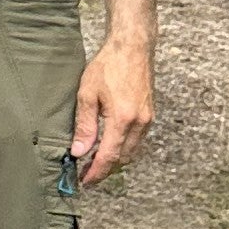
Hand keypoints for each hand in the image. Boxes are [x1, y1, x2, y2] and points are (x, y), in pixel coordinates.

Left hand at [72, 30, 154, 183]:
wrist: (132, 47)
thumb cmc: (108, 66)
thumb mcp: (87, 94)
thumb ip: (84, 125)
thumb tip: (79, 151)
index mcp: (123, 119)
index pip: (109, 156)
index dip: (96, 172)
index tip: (85, 181)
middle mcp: (139, 123)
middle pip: (123, 158)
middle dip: (105, 170)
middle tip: (87, 175)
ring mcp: (148, 119)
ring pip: (132, 151)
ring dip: (115, 160)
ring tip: (95, 163)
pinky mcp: (150, 114)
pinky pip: (137, 140)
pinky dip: (124, 148)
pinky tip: (110, 146)